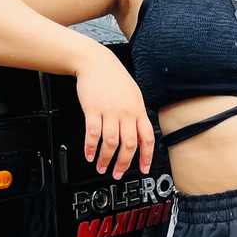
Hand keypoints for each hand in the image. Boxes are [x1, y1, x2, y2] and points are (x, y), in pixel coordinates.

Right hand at [74, 47, 154, 178]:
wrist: (96, 62)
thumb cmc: (114, 78)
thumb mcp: (134, 95)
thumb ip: (137, 114)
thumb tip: (140, 133)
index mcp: (139, 111)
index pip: (148, 139)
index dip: (147, 156)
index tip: (144, 169)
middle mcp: (126, 113)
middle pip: (129, 145)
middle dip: (124, 164)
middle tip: (118, 174)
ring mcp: (110, 112)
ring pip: (111, 143)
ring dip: (105, 159)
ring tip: (101, 167)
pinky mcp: (93, 110)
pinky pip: (93, 133)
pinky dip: (90, 147)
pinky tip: (89, 154)